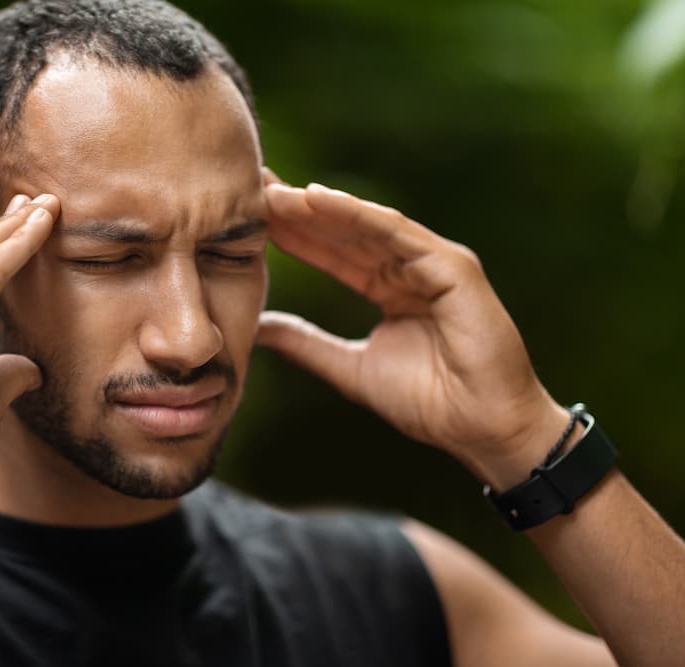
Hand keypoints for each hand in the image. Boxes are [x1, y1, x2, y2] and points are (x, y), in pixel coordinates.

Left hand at [256, 176, 567, 485]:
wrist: (483, 430)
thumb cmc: (430, 403)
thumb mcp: (350, 370)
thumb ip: (307, 345)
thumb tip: (258, 330)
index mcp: (389, 288)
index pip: (332, 252)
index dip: (292, 234)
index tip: (248, 216)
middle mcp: (409, 267)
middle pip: (344, 231)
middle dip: (297, 209)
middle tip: (251, 184)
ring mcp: (432, 262)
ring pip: (365, 226)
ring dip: (318, 205)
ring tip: (274, 190)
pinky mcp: (452, 266)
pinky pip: (396, 233)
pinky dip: (356, 214)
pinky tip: (317, 198)